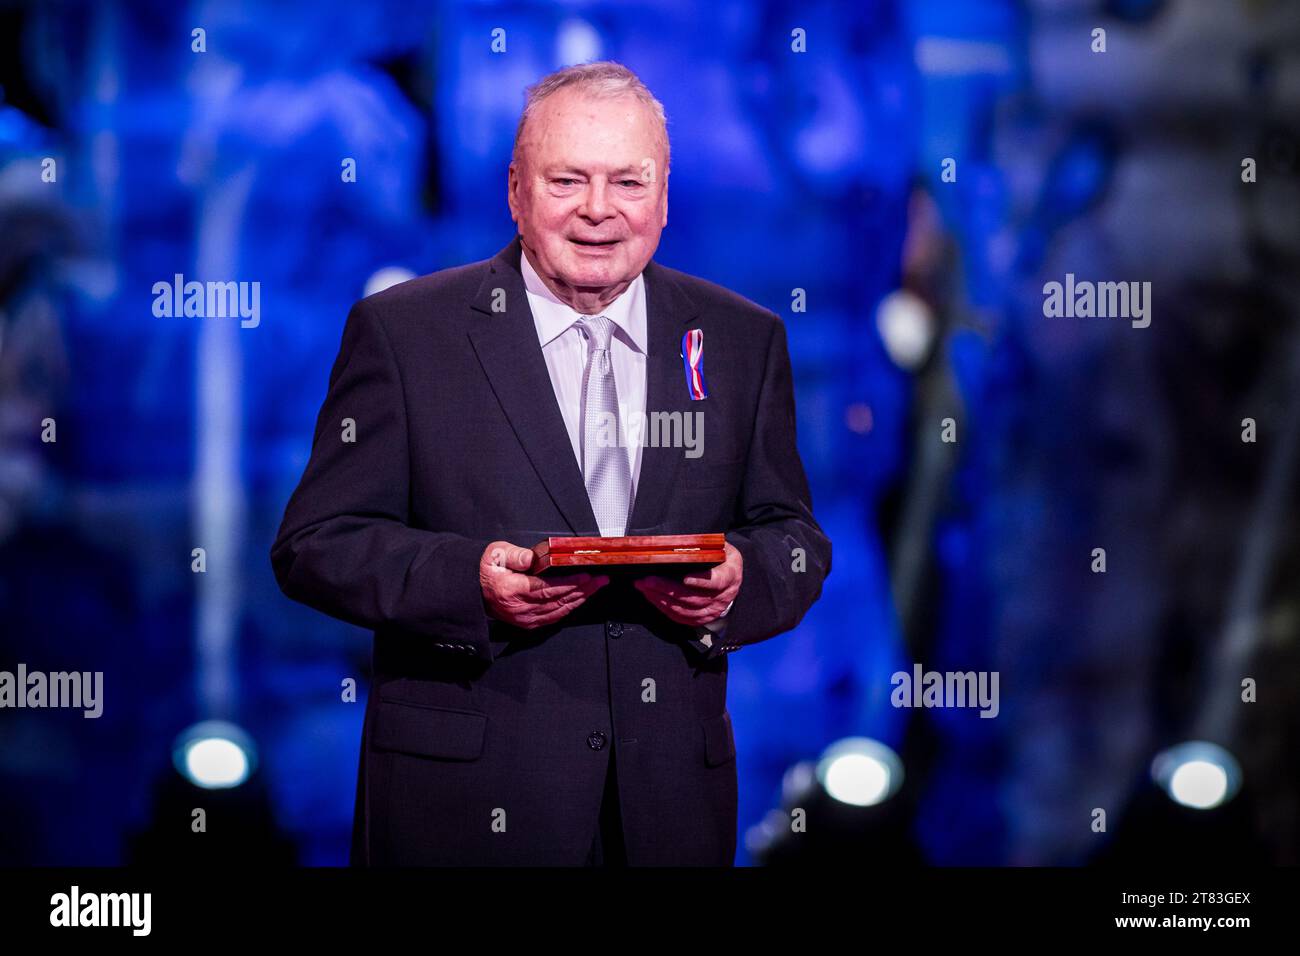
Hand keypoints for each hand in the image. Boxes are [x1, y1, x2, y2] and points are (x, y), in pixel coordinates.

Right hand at [479, 541, 608, 628]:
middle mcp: (519, 608)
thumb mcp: (495, 554)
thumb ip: (514, 555)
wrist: (472, 589)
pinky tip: (579, 600)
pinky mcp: (527, 623)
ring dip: (579, 599)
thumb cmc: (486, 570)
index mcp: (511, 589)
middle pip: (558, 600)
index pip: (547, 588)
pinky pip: (553, 618)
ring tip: (595, 588)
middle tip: (600, 579)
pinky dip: (568, 609)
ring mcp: (524, 618)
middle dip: (582, 589)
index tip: (586, 575)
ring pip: (558, 611)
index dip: (569, 583)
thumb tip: (531, 558)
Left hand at [633, 542, 741, 626]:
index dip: (701, 581)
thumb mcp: (721, 547)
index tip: (685, 578)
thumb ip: (706, 546)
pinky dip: (665, 608)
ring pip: (685, 610)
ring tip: (645, 588)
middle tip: (648, 580)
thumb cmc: (722, 558)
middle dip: (667, 589)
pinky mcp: (703, 618)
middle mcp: (723, 596)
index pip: (717, 581)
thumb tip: (681, 543)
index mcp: (730, 575)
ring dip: (662, 599)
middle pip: (693, 597)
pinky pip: (682, 618)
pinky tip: (652, 597)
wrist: (731, 576)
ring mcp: (713, 610)